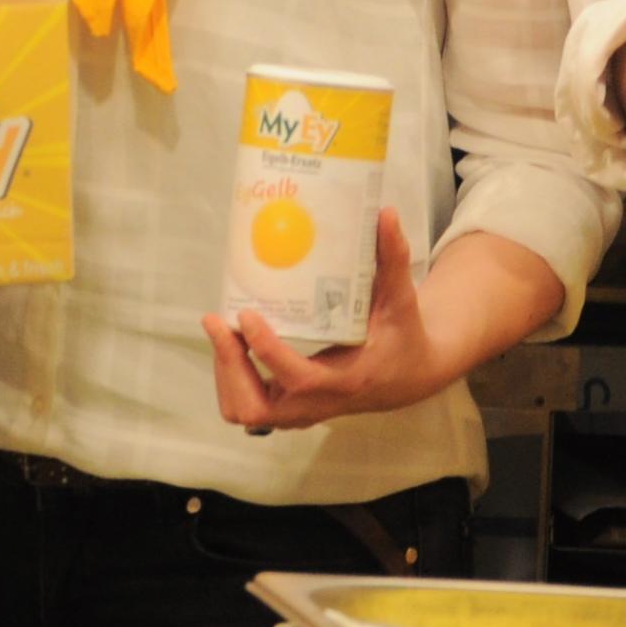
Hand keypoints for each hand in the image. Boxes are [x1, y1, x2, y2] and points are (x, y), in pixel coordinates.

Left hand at [206, 218, 568, 433]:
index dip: (266, 349)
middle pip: (254, 407)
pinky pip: (246, 407)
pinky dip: (231, 380)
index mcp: (346, 380)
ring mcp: (300, 413)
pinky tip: (233, 345)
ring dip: (225, 373)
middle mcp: (318, 404)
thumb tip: (385, 213)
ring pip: (244, 411)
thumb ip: (393, 260)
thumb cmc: (402, 335)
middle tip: (218, 321)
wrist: (408, 377)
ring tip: (222, 329)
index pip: (297, 378)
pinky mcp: (289, 411)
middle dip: (228, 366)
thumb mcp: (401, 299)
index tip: (246, 313)